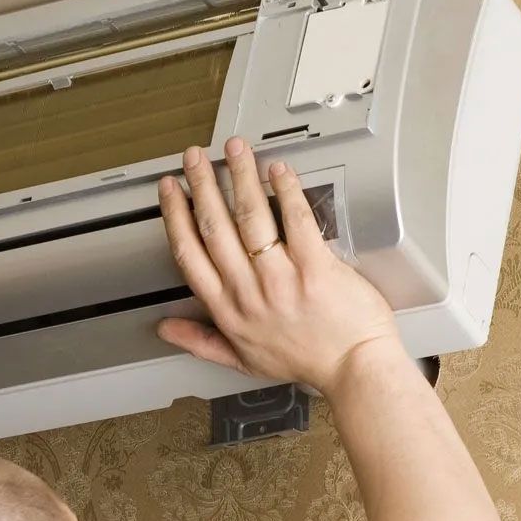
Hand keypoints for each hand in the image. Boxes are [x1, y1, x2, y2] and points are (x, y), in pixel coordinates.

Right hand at [157, 137, 404, 394]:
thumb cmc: (306, 363)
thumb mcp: (243, 361)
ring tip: (234, 149)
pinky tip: (278, 169)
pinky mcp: (316, 269)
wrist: (354, 371)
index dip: (176, 216)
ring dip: (240, 176)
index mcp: (229, 310)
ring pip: (251, 217)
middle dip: (202, 185)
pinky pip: (296, 220)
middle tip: (195, 157)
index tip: (172, 191)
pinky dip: (286, 191)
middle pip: (215, 227)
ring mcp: (282, 280)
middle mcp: (250, 293)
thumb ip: (201, 341)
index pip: (190, 254)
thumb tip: (166, 330)